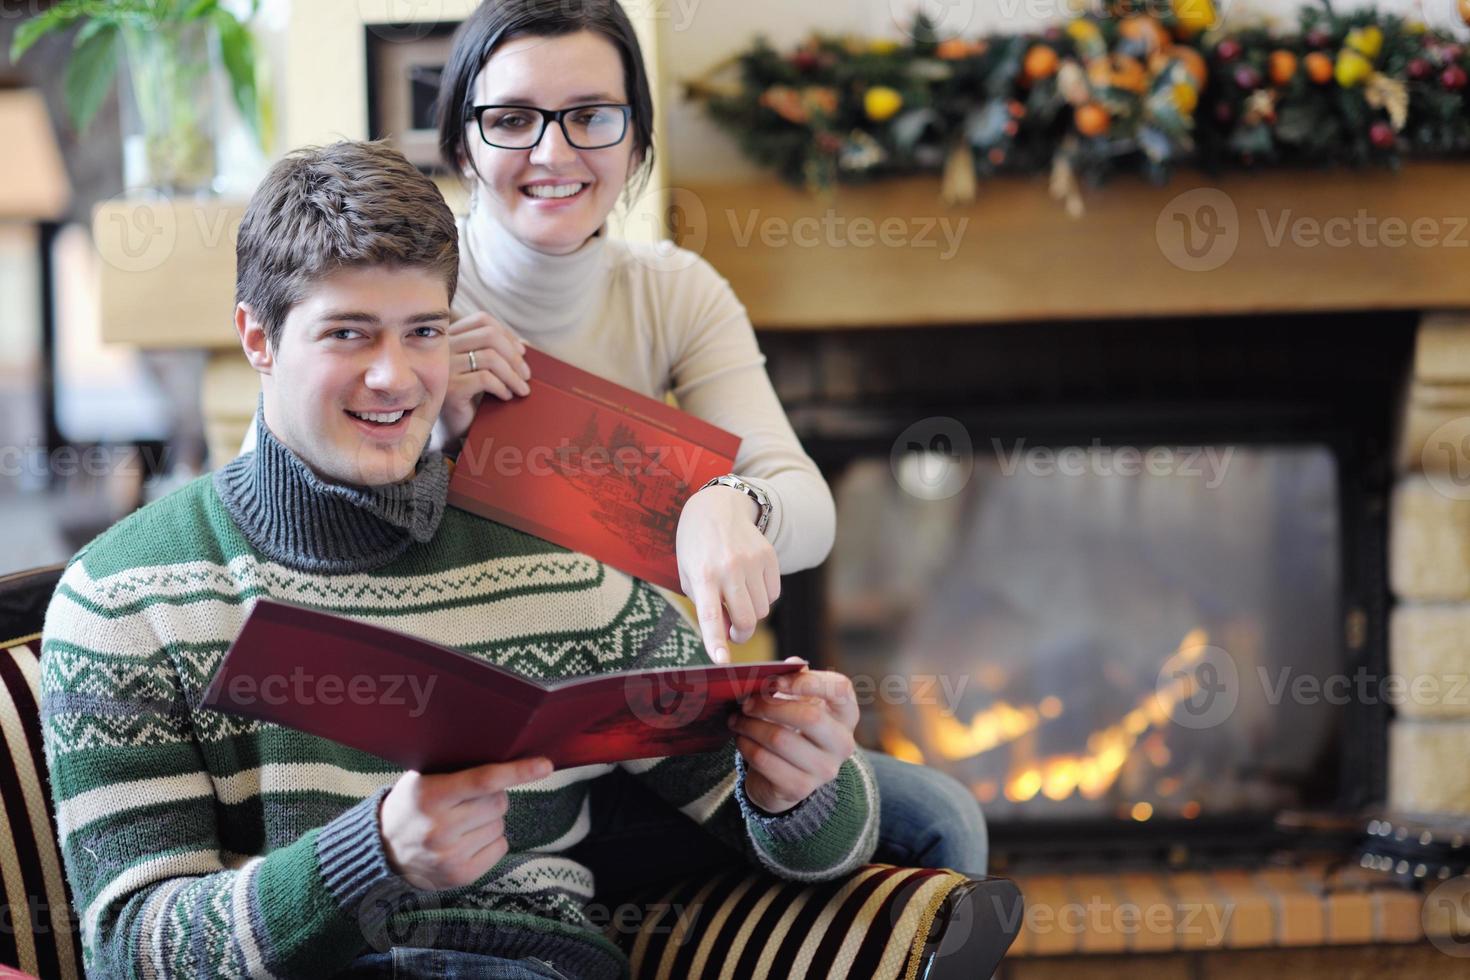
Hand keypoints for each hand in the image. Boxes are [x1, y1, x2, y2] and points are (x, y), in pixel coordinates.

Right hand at [379, 756, 551, 890]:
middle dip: (493, 797)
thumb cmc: (411, 805)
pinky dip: (491, 840)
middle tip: (470, 799)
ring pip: (500, 825)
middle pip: (498, 803)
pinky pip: (500, 847)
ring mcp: (451, 856)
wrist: (383, 849)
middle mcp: (440, 828)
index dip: (517, 771)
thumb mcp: (422, 779)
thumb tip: (506, 756)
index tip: (545, 765)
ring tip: (463, 821)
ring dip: (490, 819)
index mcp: (430, 796)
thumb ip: (457, 769)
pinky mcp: (461, 876)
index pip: (483, 780)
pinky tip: (467, 839)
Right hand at [439, 311, 531, 447]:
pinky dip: (502, 387)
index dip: (507, 334)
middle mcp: (444, 348)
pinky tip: (506, 397)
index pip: (482, 320)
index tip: (522, 353)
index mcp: (450, 337)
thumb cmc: (471, 397)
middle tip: (527, 375)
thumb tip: (526, 345)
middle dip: (514, 356)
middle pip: (489, 336)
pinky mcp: (450, 388)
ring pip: (490, 357)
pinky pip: (485, 379)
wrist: (451, 429)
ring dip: (513, 375)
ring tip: (521, 389)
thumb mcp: (486, 370)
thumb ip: (501, 354)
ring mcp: (445, 367)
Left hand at [676, 484, 779, 662]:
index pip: (711, 616)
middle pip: (746, 620)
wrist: (716, 508)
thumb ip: (707, 607)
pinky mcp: (769, 556)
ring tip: (738, 598)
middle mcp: (729, 568)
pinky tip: (750, 583)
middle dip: (741, 634)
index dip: (716, 641)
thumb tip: (732, 632)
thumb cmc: (697, 549)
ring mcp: (752, 561)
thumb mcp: (690, 576)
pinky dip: (763, 597)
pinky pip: (774, 594)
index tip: (722, 661)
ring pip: (763, 610)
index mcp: (703, 576)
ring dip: (752, 613)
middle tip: (734, 632)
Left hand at [728, 664, 858, 814]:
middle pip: (810, 716)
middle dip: (769, 705)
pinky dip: (746, 746)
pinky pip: (765, 761)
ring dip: (750, 725)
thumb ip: (796, 680)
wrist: (789, 776)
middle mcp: (843, 743)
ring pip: (780, 739)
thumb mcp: (800, 701)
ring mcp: (824, 769)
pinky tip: (740, 738)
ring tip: (736, 719)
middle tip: (745, 701)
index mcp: (847, 714)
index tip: (774, 680)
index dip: (806, 681)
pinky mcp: (800, 788)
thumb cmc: (794, 728)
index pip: (840, 689)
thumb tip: (791, 665)